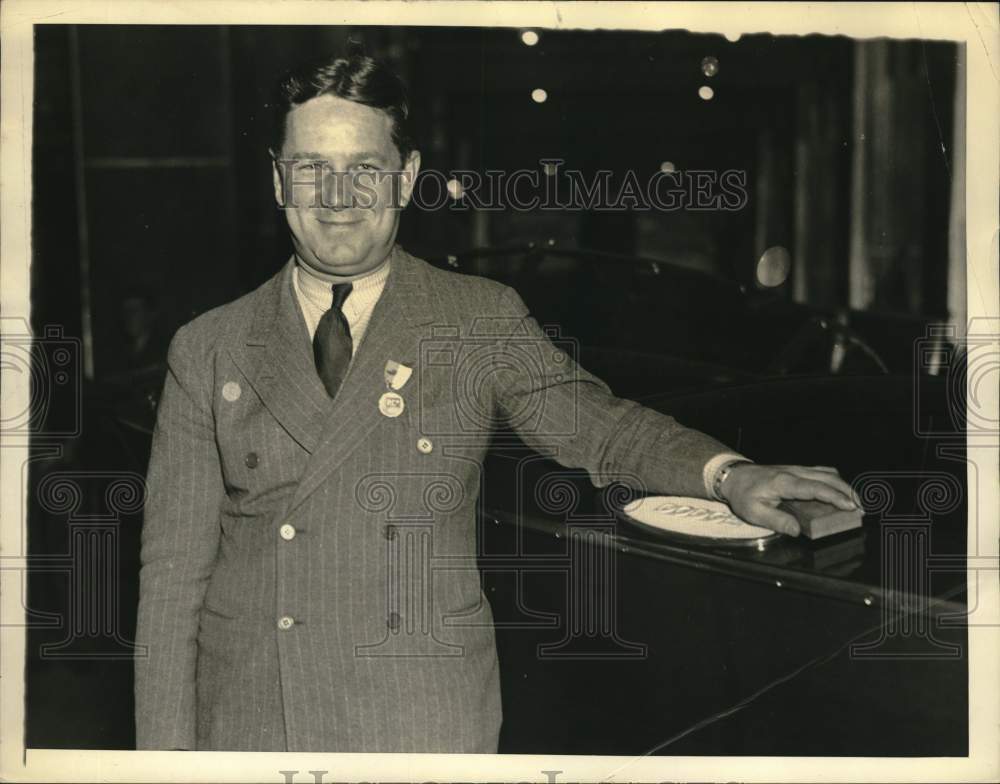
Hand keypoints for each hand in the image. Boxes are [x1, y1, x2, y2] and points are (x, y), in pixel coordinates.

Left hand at [718, 464, 860, 535]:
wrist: (734, 476)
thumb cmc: (743, 495)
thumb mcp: (754, 512)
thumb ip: (776, 521)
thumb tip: (797, 531)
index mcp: (784, 482)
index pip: (815, 488)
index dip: (835, 497)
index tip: (850, 506)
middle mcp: (793, 472)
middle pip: (827, 478)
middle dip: (847, 492)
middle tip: (861, 509)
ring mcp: (796, 469)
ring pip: (827, 473)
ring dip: (844, 486)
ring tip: (855, 502)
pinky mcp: (797, 470)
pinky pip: (821, 472)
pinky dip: (835, 482)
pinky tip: (841, 492)